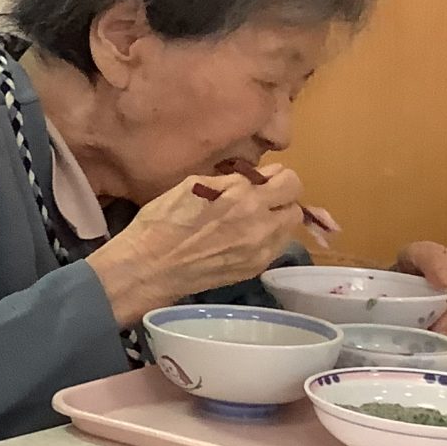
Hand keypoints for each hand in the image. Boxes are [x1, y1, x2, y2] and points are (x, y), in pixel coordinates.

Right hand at [89, 165, 308, 326]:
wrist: (150, 267)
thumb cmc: (161, 221)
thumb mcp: (191, 185)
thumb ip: (229, 180)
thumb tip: (255, 178)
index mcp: (243, 197)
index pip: (288, 181)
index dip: (276, 177)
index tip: (262, 179)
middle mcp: (260, 223)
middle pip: (296, 206)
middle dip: (282, 198)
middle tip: (260, 199)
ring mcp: (260, 250)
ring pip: (290, 228)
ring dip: (277, 219)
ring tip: (253, 220)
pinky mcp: (255, 268)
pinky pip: (276, 247)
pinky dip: (267, 238)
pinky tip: (244, 238)